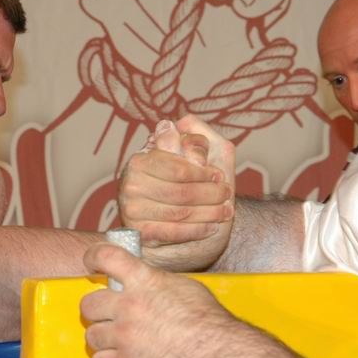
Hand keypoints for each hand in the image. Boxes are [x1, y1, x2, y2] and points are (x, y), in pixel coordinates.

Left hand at [79, 242, 239, 357]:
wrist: (219, 357)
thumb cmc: (210, 323)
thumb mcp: (184, 287)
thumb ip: (157, 282)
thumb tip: (146, 281)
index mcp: (144, 280)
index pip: (106, 256)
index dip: (94, 257)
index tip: (92, 263)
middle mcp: (129, 306)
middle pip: (89, 303)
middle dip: (97, 310)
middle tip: (107, 315)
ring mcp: (125, 336)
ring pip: (92, 336)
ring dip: (102, 339)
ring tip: (116, 342)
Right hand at [119, 115, 234, 270]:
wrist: (173, 228)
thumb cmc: (189, 186)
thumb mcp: (198, 155)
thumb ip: (195, 137)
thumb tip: (179, 124)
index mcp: (141, 159)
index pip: (178, 167)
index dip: (204, 173)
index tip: (220, 176)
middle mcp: (130, 182)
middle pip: (181, 191)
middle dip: (211, 194)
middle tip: (226, 194)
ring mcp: (132, 209)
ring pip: (180, 212)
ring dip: (209, 212)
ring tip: (225, 211)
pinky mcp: (139, 232)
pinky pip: (174, 232)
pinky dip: (197, 229)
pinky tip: (211, 226)